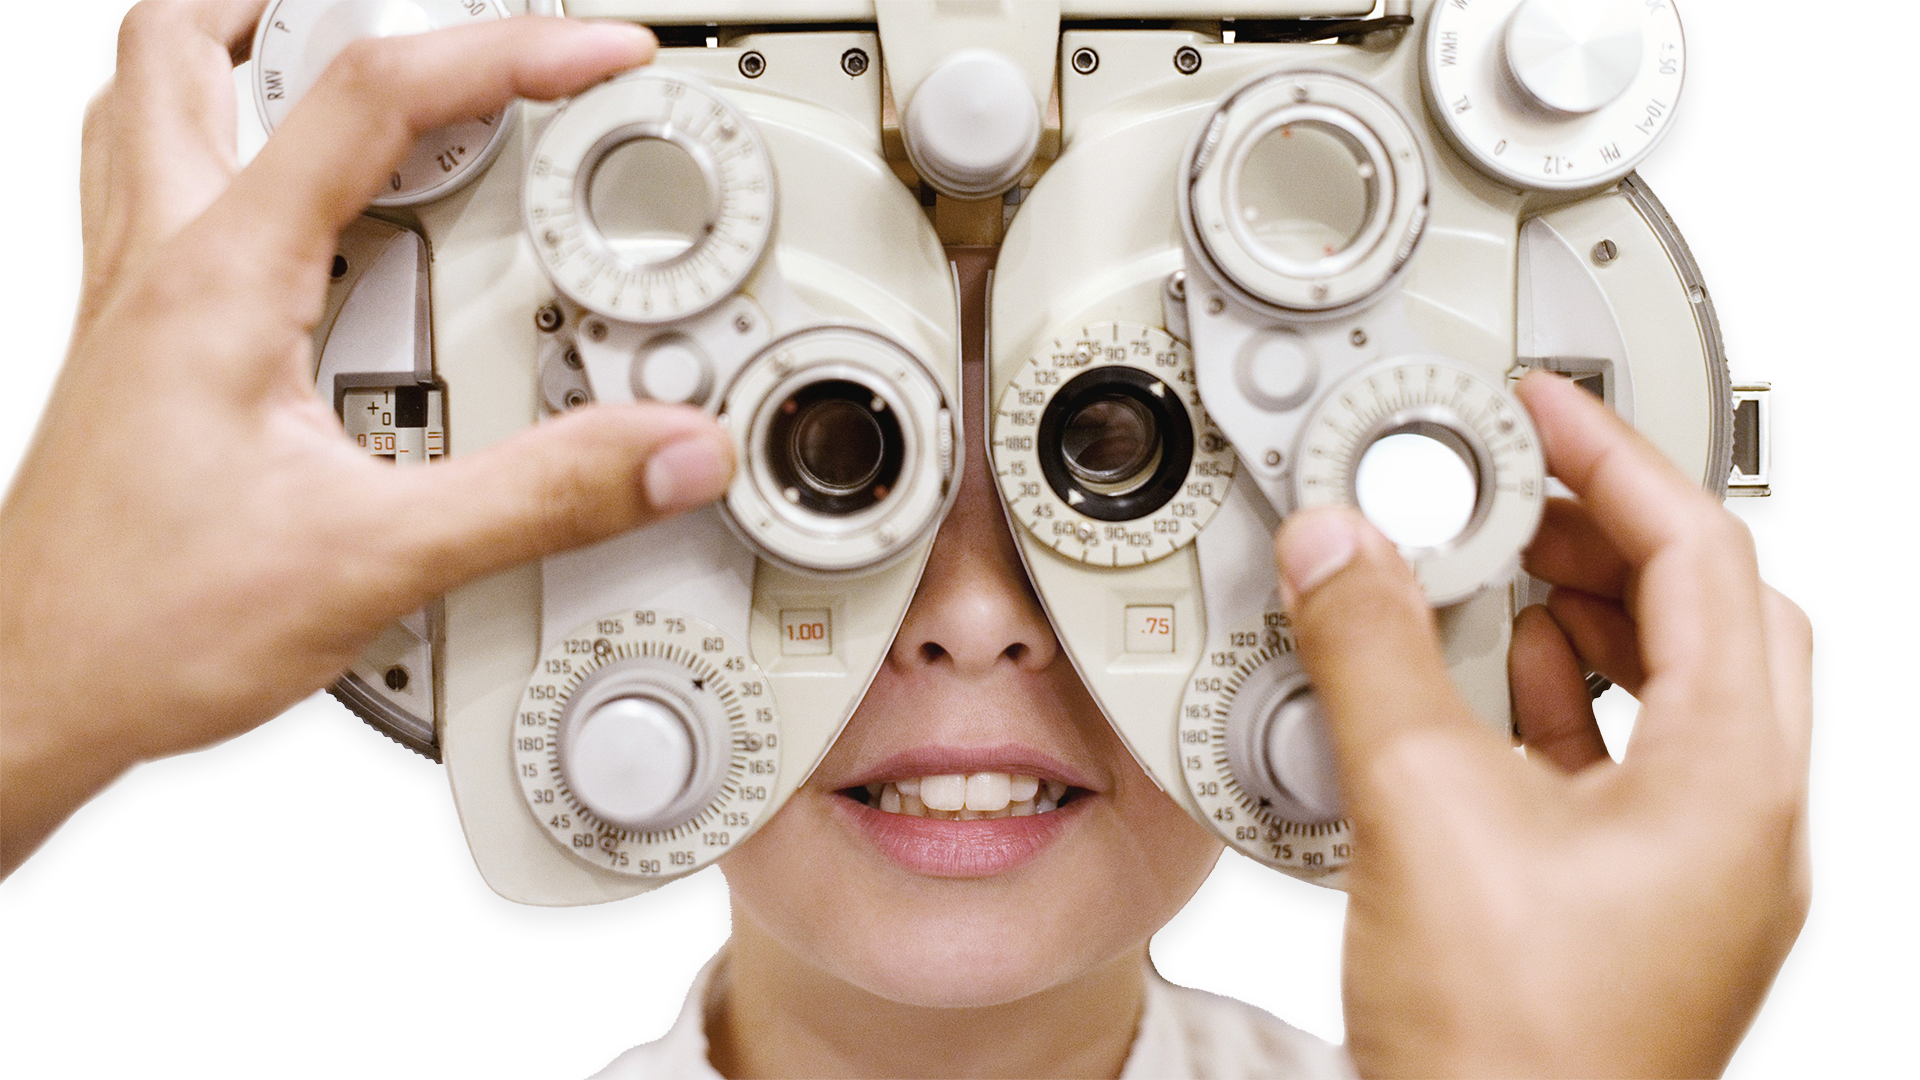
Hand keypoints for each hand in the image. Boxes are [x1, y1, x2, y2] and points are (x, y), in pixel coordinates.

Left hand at [0, 2, 733, 876]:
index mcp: (221, 281)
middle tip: (402, 12)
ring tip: (320, 59)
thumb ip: (539, 499)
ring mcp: (131, 312)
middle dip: (290, 2)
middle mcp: (159, 272)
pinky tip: (292, 236)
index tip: (591, 53)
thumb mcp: (373, 562)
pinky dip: (214, 167)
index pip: (371, 101)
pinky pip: (151, 211)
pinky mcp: (131, 363)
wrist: (27, 701)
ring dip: (228, 61)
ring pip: (140, 114)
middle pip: (180, 50)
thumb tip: (660, 451)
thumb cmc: (135, 625)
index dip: (502, 52)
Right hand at [1273, 372, 1812, 1079]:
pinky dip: (1561, 697)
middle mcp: (1739, 823)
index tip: (1546, 410)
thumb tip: (1341, 553)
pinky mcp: (1634, 907)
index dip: (1618, 459)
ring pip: (1671, 689)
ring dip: (1587, 613)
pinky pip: (1622, 760)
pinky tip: (1486, 685)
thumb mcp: (1420, 811)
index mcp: (1730, 781)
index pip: (1705, 558)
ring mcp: (1695, 872)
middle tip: (1521, 483)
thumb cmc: (1512, 1057)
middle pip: (1709, 616)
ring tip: (1499, 567)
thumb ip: (1371, 654)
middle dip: (1608, 531)